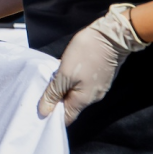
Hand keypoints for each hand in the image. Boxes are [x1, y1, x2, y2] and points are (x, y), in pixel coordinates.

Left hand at [39, 3, 149, 124]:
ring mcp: (99, 86)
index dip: (53, 115)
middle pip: (71, 105)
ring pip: (77, 93)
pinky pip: (83, 84)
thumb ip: (53, 93)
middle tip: (42, 90)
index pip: (67, 117)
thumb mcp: (64, 74)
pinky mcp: (101, 76)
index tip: (40, 108)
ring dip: (65, 88)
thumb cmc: (86, 54)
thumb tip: (44, 112)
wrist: (112, 36)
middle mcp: (93, 97)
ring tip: (52, 78)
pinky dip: (73, 80)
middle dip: (57, 100)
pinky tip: (66, 70)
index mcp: (83, 100)